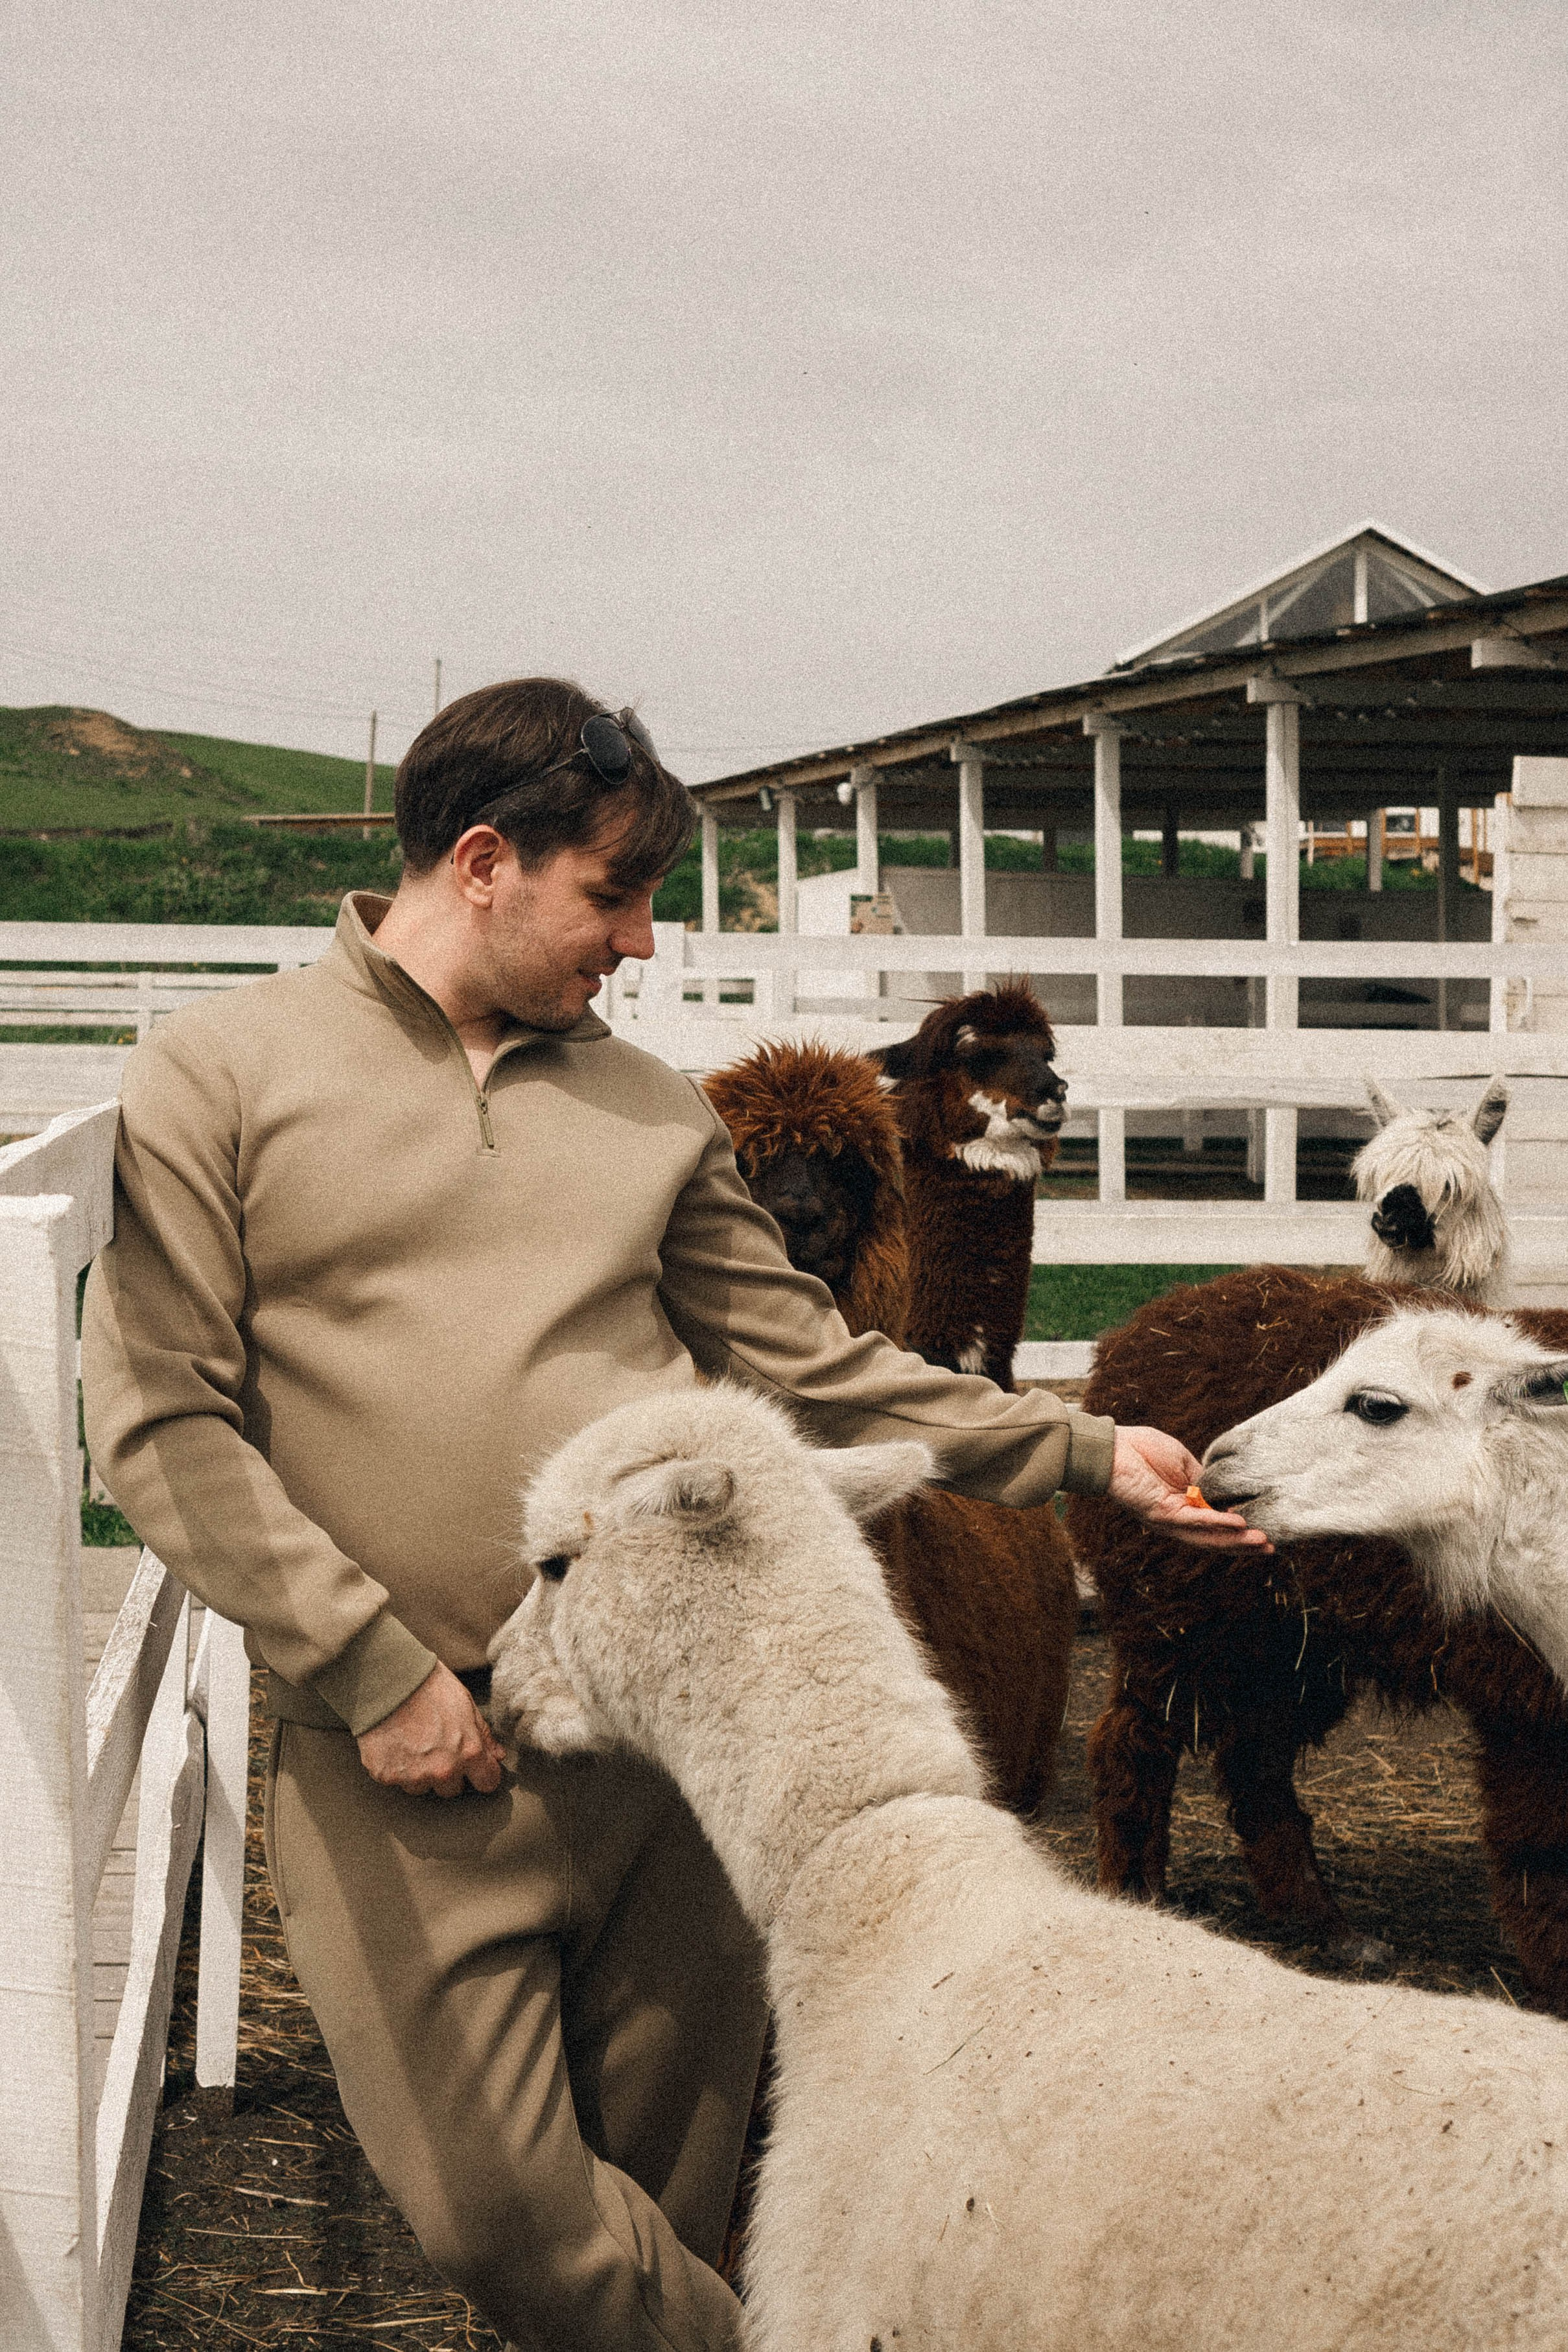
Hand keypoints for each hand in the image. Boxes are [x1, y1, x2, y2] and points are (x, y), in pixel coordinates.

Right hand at [356, 1662, 506, 1796]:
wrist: (388, 1679)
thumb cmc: (429, 1686)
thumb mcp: (466, 1704)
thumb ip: (483, 1735)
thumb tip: (497, 1755)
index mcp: (469, 1753)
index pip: (487, 1783)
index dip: (482, 1773)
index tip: (475, 1767)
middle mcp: (443, 1770)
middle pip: (452, 1789)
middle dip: (447, 1772)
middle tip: (435, 1746)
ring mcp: (413, 1776)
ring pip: (422, 1787)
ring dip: (420, 1772)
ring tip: (411, 1742)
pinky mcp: (386, 1775)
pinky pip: (396, 1780)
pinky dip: (396, 1767)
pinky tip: (394, 1744)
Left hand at [1107, 1426, 1272, 1551]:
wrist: (1112, 1446)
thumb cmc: (1142, 1449)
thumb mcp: (1183, 1461)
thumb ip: (1202, 1478)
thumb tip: (1221, 1491)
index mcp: (1183, 1506)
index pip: (1214, 1525)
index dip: (1238, 1530)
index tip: (1264, 1531)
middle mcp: (1177, 1519)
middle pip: (1214, 1539)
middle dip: (1243, 1544)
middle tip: (1271, 1548)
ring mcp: (1168, 1519)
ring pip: (1206, 1537)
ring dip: (1236, 1540)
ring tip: (1262, 1541)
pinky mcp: (1160, 1513)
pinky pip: (1194, 1521)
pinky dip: (1217, 1523)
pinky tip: (1238, 1524)